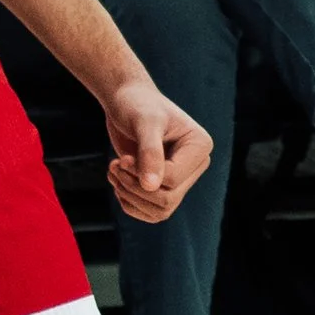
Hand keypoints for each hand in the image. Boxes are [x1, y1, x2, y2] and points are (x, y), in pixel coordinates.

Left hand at [99, 77, 212, 224]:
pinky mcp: (164, 187)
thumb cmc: (137, 105)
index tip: (122, 158)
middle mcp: (195, 165)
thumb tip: (151, 187)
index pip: (174, 179)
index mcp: (200, 147)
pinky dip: (129, 202)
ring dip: (130, 196)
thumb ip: (149, 153)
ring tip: (114, 171)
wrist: (126, 102)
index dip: (142, 175)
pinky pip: (150, 212)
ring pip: (160, 211)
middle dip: (134, 188)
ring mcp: (181, 178)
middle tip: (114, 166)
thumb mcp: (144, 123)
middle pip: (167, 200)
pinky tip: (117, 180)